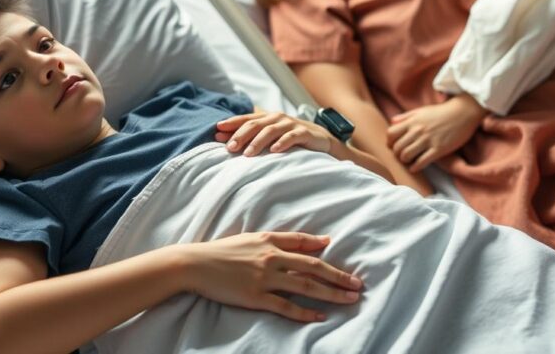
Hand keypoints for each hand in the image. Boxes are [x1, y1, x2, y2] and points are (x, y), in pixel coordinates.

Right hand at [177, 232, 362, 321]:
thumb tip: (306, 241)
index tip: (347, 263)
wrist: (195, 264)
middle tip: (358, 285)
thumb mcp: (250, 238)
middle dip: (339, 276)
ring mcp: (265, 278)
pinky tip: (321, 316)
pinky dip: (305, 312)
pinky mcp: (256, 297)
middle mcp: (271, 258)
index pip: (305, 245)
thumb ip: (278, 240)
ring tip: (350, 299)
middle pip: (313, 267)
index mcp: (269, 241)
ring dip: (331, 293)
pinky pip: (286, 306)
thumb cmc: (222, 251)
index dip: (328, 254)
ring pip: (306, 286)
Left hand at [216, 111, 333, 156]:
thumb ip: (250, 136)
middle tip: (230, 148)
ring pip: (270, 130)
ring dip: (258, 142)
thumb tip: (222, 139)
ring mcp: (290, 124)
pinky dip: (282, 143)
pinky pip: (291, 136)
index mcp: (267, 117)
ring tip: (248, 154)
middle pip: (255, 124)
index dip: (231, 123)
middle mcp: (277, 118)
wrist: (320, 140)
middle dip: (241, 135)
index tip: (217, 130)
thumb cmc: (290, 138)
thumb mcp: (270, 136)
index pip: (246, 118)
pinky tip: (274, 151)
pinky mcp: (304, 133)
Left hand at [386, 94, 485, 172]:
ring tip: (409, 161)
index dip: (390, 142)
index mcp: (412, 121)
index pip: (391, 133)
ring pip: (407, 155)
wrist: (463, 112)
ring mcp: (428, 140)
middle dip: (397, 154)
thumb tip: (391, 122)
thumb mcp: (421, 110)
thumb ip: (405, 116)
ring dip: (405, 161)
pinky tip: (415, 167)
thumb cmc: (441, 112)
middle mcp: (418, 131)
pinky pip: (422, 162)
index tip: (394, 145)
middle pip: (397, 147)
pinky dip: (415, 167)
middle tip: (402, 155)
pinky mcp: (439, 149)